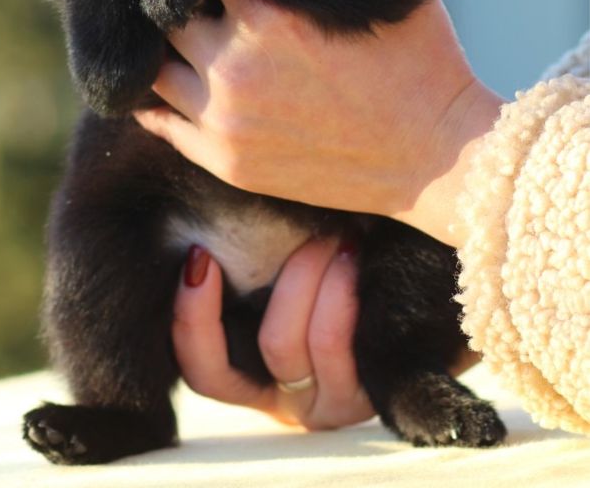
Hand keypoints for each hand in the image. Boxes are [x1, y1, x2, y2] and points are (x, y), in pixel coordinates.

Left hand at [129, 0, 502, 246]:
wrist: (439, 158)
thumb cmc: (421, 60)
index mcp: (272, 12)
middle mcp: (237, 63)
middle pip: (165, 0)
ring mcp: (225, 117)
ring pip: (153, 61)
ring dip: (157, 36)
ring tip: (160, 15)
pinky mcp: (224, 158)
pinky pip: (159, 118)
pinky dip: (154, 90)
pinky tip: (161, 69)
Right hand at [172, 238, 479, 427]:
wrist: (412, 303)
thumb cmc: (327, 275)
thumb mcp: (275, 278)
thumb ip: (244, 262)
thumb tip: (208, 204)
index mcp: (251, 377)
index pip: (206, 368)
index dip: (194, 318)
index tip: (199, 258)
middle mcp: (291, 397)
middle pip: (273, 345)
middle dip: (292, 279)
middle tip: (310, 229)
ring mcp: (338, 400)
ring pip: (317, 342)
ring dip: (325, 278)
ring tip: (342, 236)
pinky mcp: (377, 392)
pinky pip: (358, 349)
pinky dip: (351, 296)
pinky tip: (360, 254)